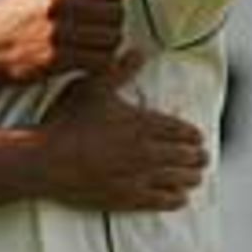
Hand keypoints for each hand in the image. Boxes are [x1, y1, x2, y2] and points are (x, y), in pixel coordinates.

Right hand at [0, 0, 129, 86]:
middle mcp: (57, 2)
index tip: (113, 5)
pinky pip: (100, 60)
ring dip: (109, 44)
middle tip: (102, 29)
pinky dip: (101, 62)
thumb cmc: (11, 19)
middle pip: (115, 12)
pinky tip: (89, 60)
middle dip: (113, 22)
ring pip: (112, 37)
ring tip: (95, 45)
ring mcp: (58, 31)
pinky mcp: (58, 58)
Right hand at [38, 51, 207, 211]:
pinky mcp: (126, 198)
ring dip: (191, 178)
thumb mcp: (92, 88)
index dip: (193, 135)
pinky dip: (175, 199)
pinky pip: (160, 201)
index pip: (180, 130)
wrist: (47, 160)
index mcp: (142, 123)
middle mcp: (146, 151)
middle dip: (197, 157)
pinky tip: (180, 199)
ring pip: (177, 179)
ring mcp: (137, 177)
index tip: (199, 138)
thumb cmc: (67, 121)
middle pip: (184, 156)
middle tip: (204, 159)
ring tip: (197, 178)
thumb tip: (138, 51)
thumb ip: (118, 70)